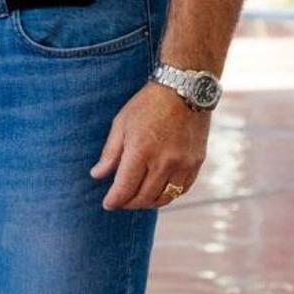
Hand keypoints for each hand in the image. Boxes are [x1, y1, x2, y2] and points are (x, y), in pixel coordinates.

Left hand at [91, 82, 210, 210]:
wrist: (184, 90)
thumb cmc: (148, 105)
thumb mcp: (121, 123)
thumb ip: (110, 153)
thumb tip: (97, 175)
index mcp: (141, 151)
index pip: (125, 188)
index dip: (114, 200)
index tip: (108, 203)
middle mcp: (163, 162)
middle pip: (144, 197)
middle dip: (129, 203)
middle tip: (121, 201)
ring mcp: (182, 164)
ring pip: (164, 198)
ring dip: (148, 203)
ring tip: (138, 199)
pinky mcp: (196, 163)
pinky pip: (181, 190)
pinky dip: (168, 195)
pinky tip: (158, 190)